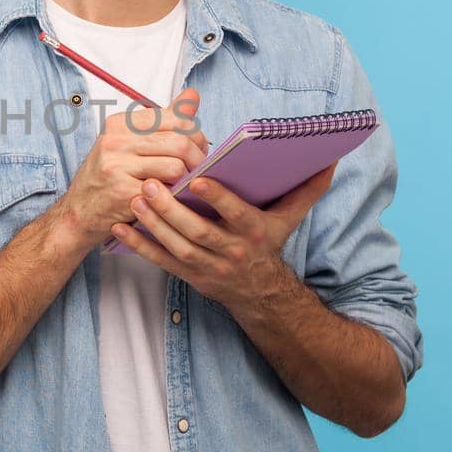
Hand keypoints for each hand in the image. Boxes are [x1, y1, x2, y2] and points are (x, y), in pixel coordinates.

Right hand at [51, 87, 208, 249]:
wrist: (78, 213)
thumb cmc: (108, 177)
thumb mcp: (129, 142)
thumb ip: (163, 120)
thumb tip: (192, 95)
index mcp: (120, 123)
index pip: (175, 118)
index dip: (196, 135)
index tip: (197, 149)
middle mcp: (116, 141)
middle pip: (180, 141)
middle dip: (198, 158)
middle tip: (199, 170)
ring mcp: (117, 166)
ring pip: (176, 166)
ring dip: (189, 179)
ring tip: (185, 185)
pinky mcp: (123, 193)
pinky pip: (165, 191)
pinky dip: (176, 195)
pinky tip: (172, 198)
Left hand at [111, 160, 339, 311]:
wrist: (259, 292)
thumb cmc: (269, 243)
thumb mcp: (290, 217)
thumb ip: (308, 187)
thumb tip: (331, 159)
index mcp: (254, 231)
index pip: (235, 213)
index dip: (217, 198)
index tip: (197, 180)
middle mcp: (230, 250)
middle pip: (198, 231)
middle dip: (172, 210)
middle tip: (150, 185)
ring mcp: (207, 265)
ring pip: (176, 247)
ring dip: (153, 225)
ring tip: (134, 200)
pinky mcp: (188, 274)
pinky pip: (160, 261)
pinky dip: (138, 246)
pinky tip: (120, 228)